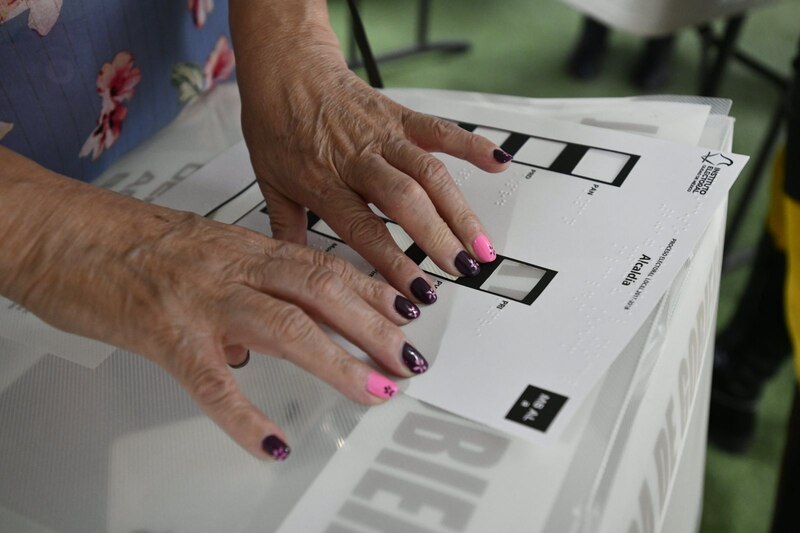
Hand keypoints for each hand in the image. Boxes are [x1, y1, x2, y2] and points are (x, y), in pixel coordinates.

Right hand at [0, 150, 426, 459]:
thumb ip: (236, 292)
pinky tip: (271, 443)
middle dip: (376, 326)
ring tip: (375, 390)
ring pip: (286, 326)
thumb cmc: (120, 239)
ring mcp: (202, 299)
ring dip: (338, 362)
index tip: (409, 308)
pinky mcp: (163, 333)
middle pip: (322, 290)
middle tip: (411, 358)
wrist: (55, 230)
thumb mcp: (197, 255)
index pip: (325, 264)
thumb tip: (255, 346)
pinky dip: (245, 419)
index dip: (373, 288)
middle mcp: (233, 267)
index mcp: (243, 248)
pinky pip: (212, 382)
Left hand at [230, 1, 511, 303]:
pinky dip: (471, 145)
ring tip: (480, 244)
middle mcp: (357, 160)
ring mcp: (382, 136)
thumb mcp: (270, 184)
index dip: (394, 263)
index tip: (416, 292)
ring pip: (429, 173)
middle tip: (461, 269)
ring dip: (460, 210)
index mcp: (324, 182)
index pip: (365, 229)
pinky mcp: (399, 116)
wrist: (284, 68)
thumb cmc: (276, 125)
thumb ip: (286, 230)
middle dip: (438, 238)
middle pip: (405, 201)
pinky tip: (497, 163)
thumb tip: (295, 273)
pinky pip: (439, 130)